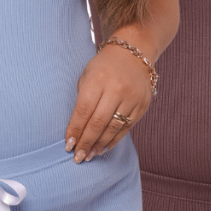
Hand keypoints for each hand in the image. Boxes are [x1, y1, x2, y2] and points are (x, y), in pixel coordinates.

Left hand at [65, 44, 153, 162]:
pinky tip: (104, 147)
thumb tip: (75, 131)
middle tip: (78, 157)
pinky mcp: (142, 105)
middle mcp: (116, 89)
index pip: (83, 111)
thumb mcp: (87, 76)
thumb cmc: (103, 66)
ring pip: (113, 128)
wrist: (133, 53)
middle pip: (98, 122)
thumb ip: (82, 101)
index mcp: (97, 80)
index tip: (68, 145)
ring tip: (90, 155)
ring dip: (99, 145)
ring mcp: (131, 97)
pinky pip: (126, 128)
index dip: (75, 130)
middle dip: (86, 142)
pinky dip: (114, 140)